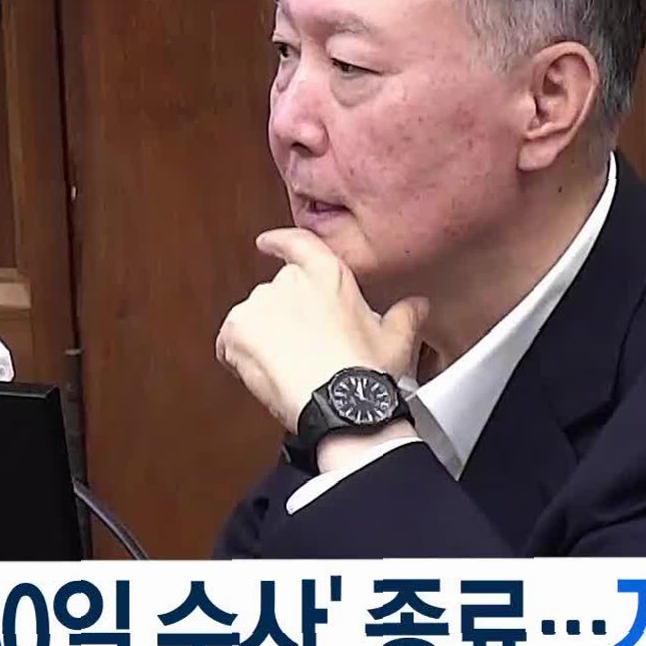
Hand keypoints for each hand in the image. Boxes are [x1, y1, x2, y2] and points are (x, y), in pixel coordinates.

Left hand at [215, 228, 428, 431]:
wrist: (339, 404)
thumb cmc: (366, 372)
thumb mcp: (397, 339)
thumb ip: (405, 315)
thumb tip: (417, 307)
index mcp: (327, 274)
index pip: (298, 243)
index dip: (280, 241)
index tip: (268, 242)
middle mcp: (290, 282)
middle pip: (277, 293)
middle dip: (284, 319)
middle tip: (304, 350)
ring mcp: (260, 304)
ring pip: (252, 318)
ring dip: (263, 338)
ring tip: (289, 368)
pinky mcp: (237, 331)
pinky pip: (229, 342)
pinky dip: (238, 357)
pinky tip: (264, 375)